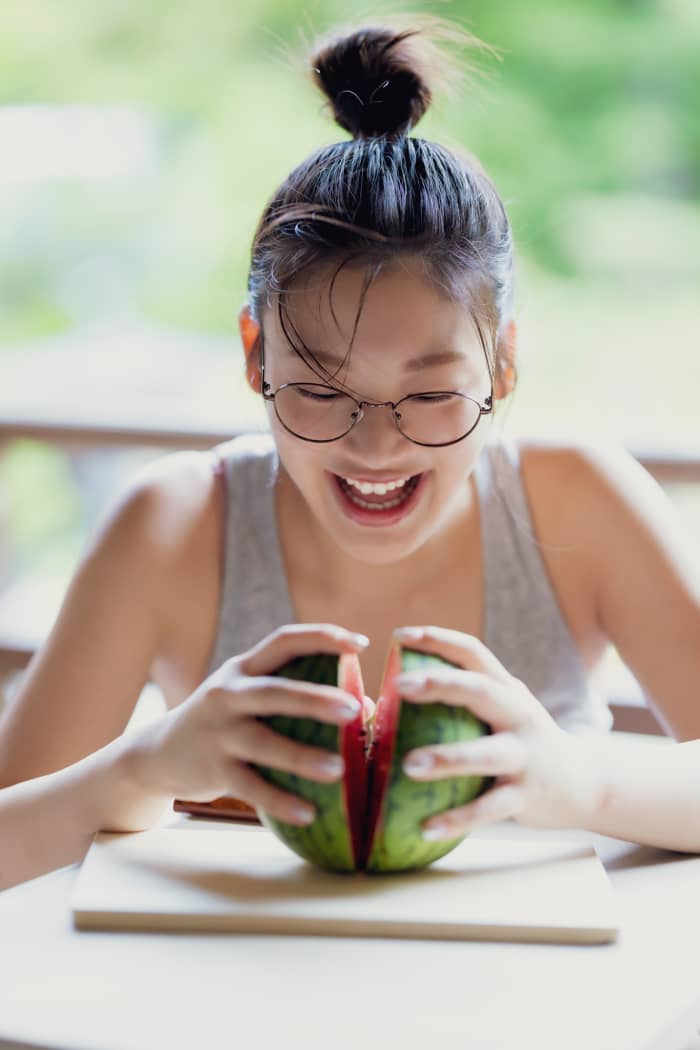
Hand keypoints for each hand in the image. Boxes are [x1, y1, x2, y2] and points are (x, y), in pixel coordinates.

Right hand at [128, 624, 367, 826]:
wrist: (156, 754)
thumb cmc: (224, 721)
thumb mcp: (249, 697)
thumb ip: (296, 696)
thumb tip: (365, 707)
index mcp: (244, 668)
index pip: (284, 640)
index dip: (322, 637)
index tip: (360, 644)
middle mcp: (228, 695)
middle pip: (275, 692)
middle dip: (314, 699)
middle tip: (353, 709)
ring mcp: (218, 733)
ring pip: (263, 744)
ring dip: (302, 757)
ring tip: (339, 769)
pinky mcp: (213, 769)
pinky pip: (251, 788)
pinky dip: (280, 801)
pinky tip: (309, 814)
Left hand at [393, 626, 597, 839]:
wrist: (585, 783)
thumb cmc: (522, 742)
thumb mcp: (501, 712)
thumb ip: (457, 703)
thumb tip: (378, 705)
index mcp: (507, 690)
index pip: (473, 653)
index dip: (438, 640)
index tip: (399, 636)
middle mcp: (519, 715)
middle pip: (480, 691)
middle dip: (440, 684)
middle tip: (399, 685)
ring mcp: (526, 755)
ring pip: (485, 754)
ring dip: (446, 758)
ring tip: (408, 764)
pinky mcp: (527, 795)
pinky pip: (489, 809)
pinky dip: (458, 819)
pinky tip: (425, 828)